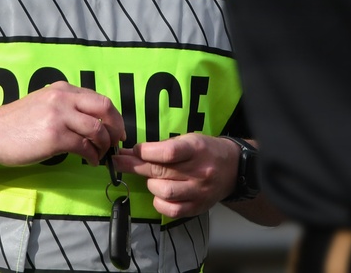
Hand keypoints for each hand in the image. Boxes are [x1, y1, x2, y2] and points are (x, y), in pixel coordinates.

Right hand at [0, 81, 125, 167]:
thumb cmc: (16, 122)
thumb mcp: (43, 103)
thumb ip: (66, 105)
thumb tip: (91, 120)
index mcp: (62, 89)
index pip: (100, 99)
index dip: (114, 116)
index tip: (117, 130)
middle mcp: (62, 98)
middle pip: (105, 109)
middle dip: (116, 128)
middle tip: (117, 143)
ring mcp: (59, 116)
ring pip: (97, 130)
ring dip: (105, 146)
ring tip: (101, 155)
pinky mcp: (55, 137)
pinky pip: (84, 147)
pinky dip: (93, 156)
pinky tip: (90, 161)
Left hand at [112, 133, 237, 218]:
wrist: (233, 168)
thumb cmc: (205, 150)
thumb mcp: (189, 139)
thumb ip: (166, 146)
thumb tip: (135, 152)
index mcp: (196, 149)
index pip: (167, 152)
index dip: (145, 152)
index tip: (132, 149)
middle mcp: (199, 172)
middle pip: (160, 171)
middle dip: (133, 165)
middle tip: (117, 161)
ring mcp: (199, 192)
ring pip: (164, 191)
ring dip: (150, 183)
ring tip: (151, 177)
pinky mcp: (197, 208)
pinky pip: (171, 210)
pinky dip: (159, 202)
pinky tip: (158, 193)